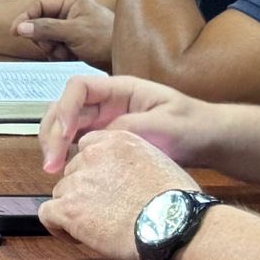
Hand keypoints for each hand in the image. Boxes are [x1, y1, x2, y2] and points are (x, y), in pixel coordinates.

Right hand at [11, 0, 115, 64]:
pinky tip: (70, 57)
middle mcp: (72, 14)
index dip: (26, 17)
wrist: (129, 59)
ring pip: (49, 38)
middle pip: (42, 23)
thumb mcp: (73, 32)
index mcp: (72, 3)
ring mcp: (74, 29)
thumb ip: (46, 29)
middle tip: (52, 46)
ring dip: (52, 48)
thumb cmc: (107, 40)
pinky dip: (59, 54)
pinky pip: (57, 47)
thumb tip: (21, 27)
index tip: (15, 31)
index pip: (40, 6)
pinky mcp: (76, 43)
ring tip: (66, 53)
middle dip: (44, 38)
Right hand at [38, 73, 214, 173]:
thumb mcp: (166, 124)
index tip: (66, 133)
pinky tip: (67, 172)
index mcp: (119, 89)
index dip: (66, 107)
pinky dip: (66, 155)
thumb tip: (97, 139)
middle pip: (63, 107)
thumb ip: (132, 127)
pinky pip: (76, 143)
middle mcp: (105, 103)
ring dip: (53, 144)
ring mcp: (102, 121)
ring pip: (64, 126)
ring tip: (53, 170)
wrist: (208, 140)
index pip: (78, 87)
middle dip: (52, 132)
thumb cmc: (192, 125)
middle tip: (51, 163)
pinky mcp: (104, 140)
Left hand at [39, 130, 201, 259]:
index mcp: (115, 140)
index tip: (102, 187)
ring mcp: (78, 181)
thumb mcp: (157, 162)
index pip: (86, 148)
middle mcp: (92, 155)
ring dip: (74, 209)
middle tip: (103, 212)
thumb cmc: (178, 204)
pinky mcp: (69, 208)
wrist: (175, 226)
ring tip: (97, 228)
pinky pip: (47, 214)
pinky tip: (75, 236)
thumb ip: (130, 162)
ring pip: (61, 193)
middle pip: (73, 172)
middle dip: (84, 191)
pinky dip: (57, 226)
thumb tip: (121, 178)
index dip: (92, 170)